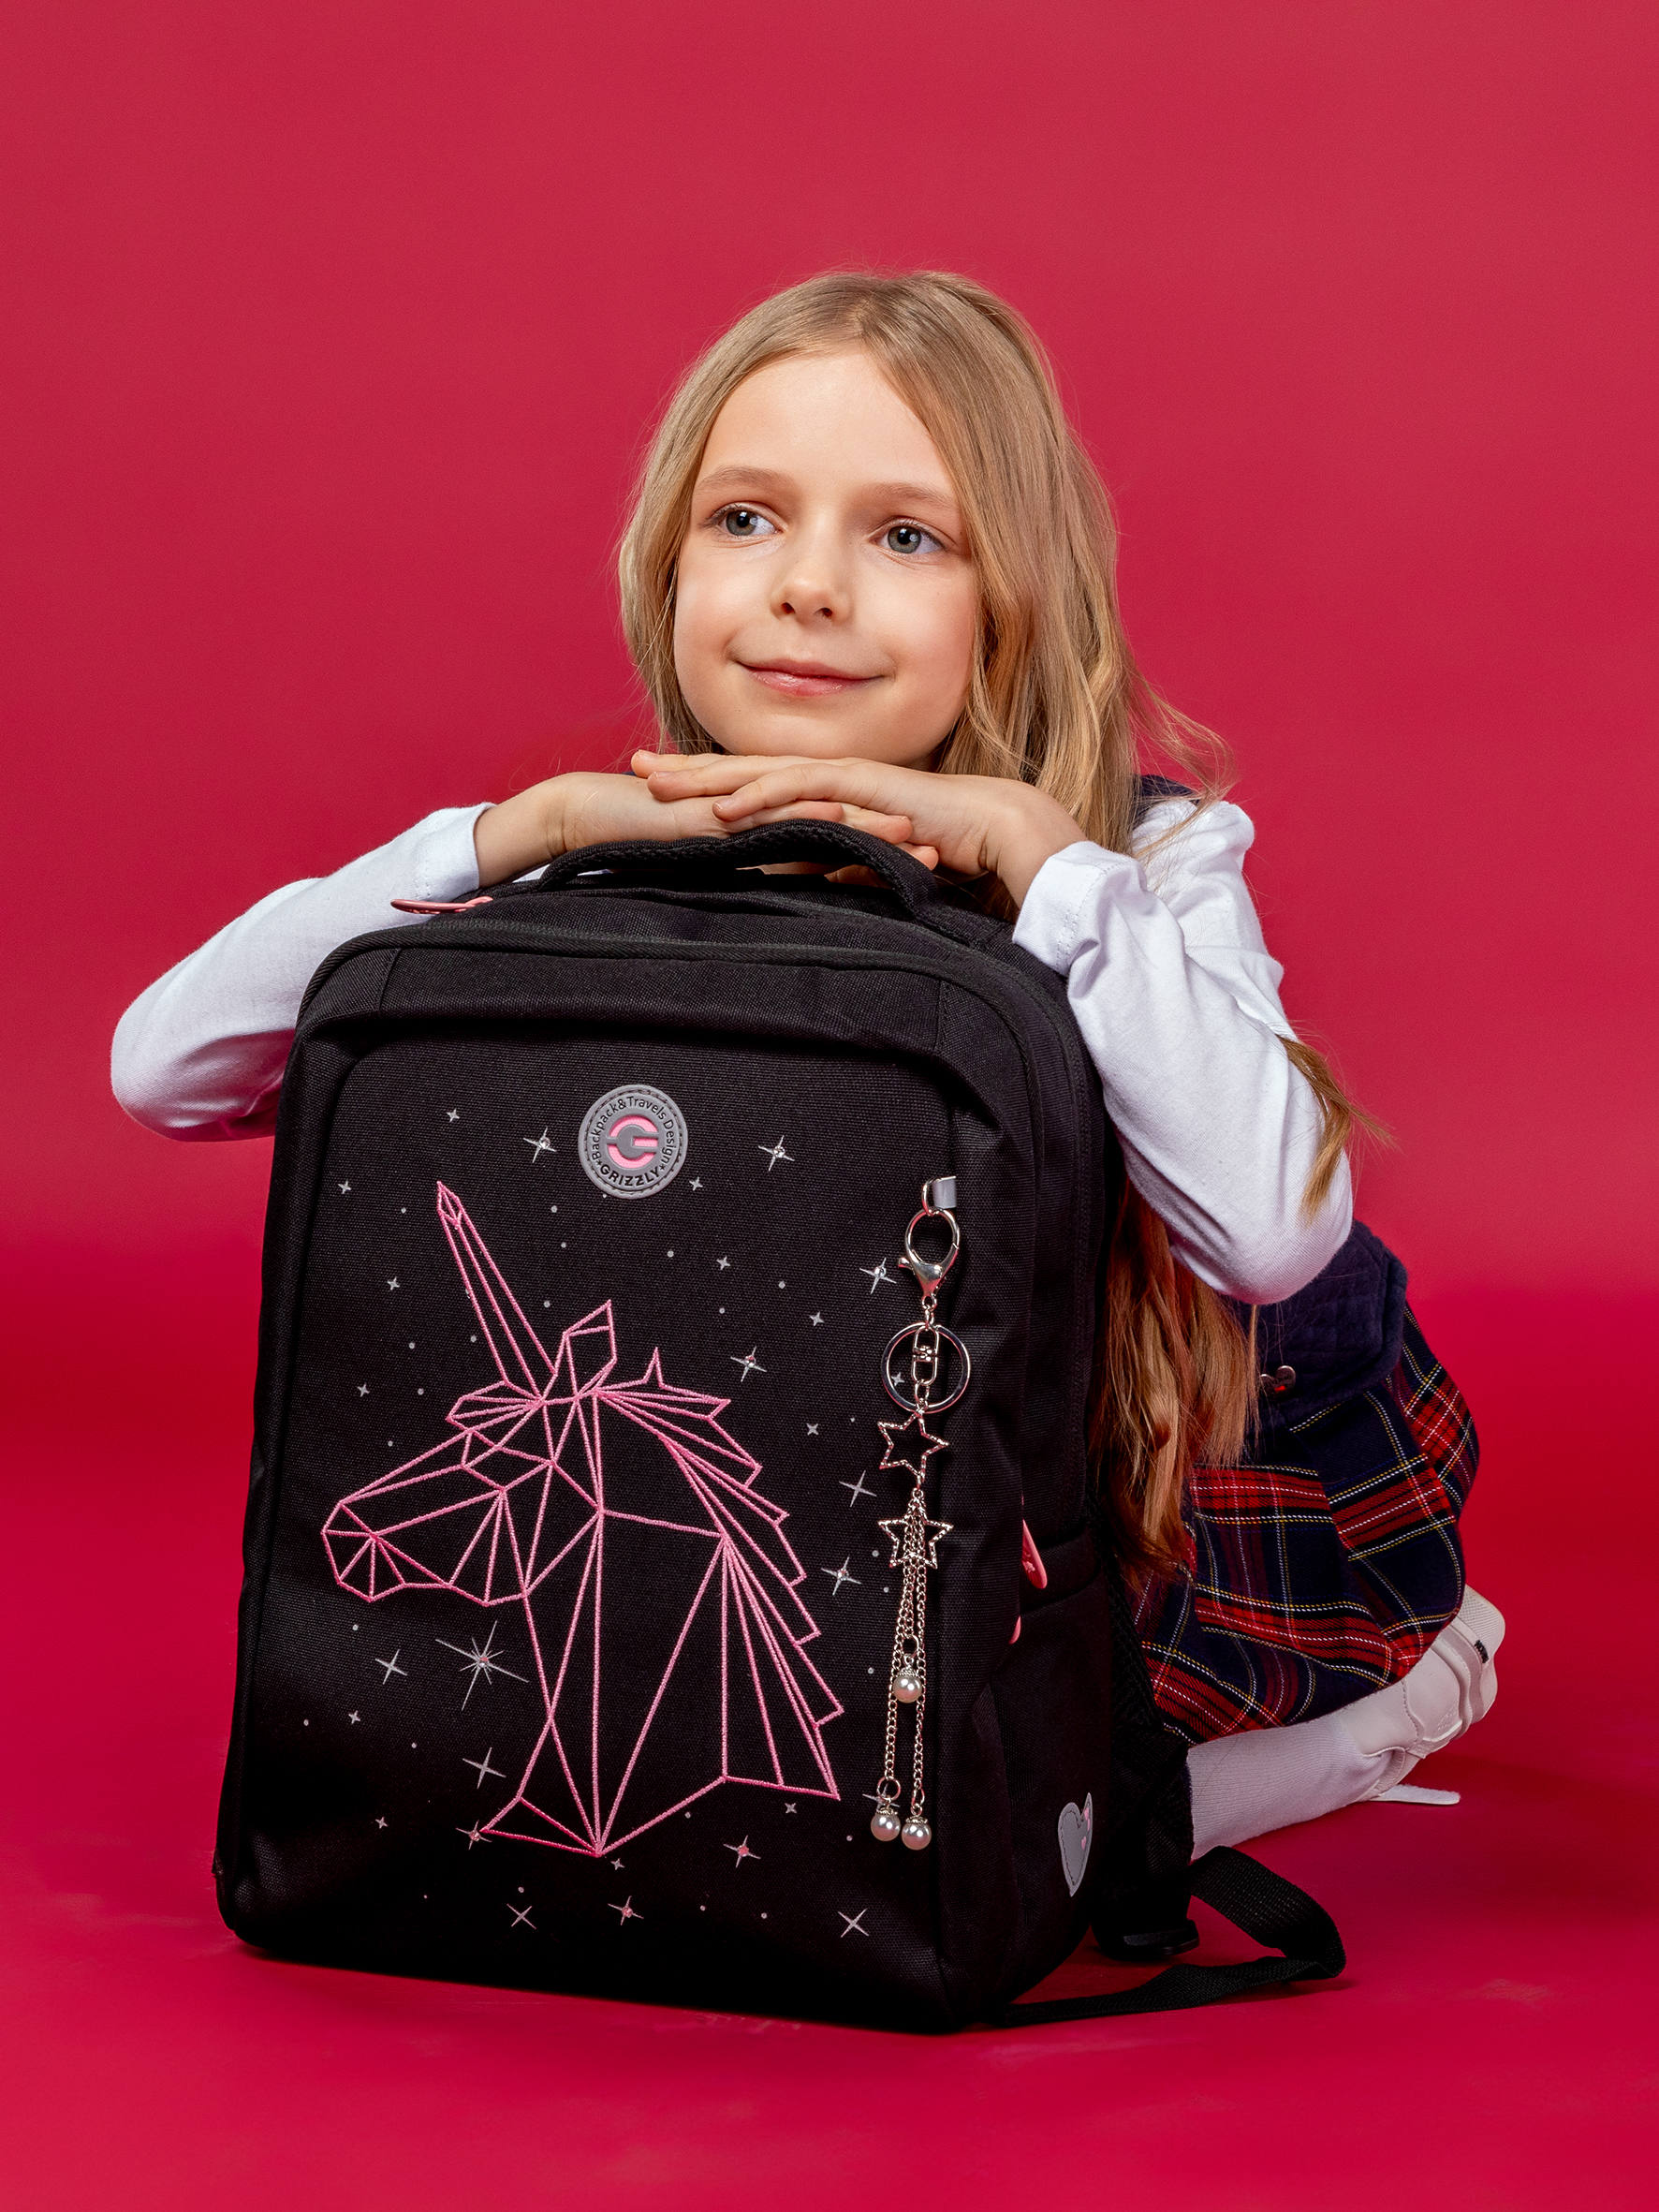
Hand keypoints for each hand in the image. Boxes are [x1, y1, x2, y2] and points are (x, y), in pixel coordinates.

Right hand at [474, 764, 926, 887]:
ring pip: (817, 817)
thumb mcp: (709, 880)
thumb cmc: (642, 850)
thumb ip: (749, 895)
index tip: (933, 875)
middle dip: (894, 840)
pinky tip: (838, 822)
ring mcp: (743, 809)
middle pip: (843, 827)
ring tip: (916, 841)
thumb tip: (785, 945)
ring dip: (867, 827)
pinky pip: (764, 813)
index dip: (884, 856)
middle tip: (950, 856)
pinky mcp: (715, 809)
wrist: (586, 816)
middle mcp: (765, 816)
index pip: (838, 846)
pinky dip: (803, 816)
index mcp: (768, 835)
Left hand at [636, 751, 1084, 907]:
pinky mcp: (864, 789)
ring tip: (657, 783)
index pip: (761, 785)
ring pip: (762, 773)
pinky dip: (759, 798)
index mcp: (834, 792)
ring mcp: (846, 777)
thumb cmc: (956, 852)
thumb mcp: (882, 864)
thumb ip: (850, 867)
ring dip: (708, 778)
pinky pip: (802, 791)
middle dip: (690, 767)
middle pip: (747, 769)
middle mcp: (833, 777)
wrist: (1007, 834)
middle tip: (635, 766)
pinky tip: (722, 807)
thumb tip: (823, 882)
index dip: (712, 784)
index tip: (666, 790)